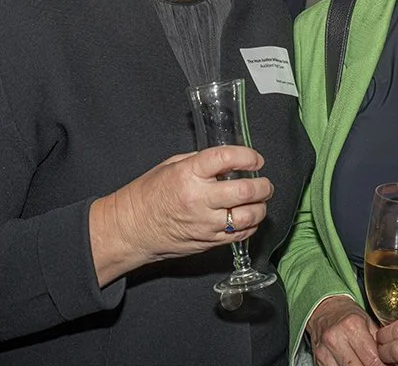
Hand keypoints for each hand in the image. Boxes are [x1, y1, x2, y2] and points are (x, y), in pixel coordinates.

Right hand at [89, 145, 272, 283]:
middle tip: (264, 183)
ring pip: (247, 216)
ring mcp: (205, 223)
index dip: (247, 156)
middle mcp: (199, 199)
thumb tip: (226, 160)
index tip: (255, 159)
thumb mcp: (170, 166)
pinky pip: (239, 235)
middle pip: (244, 191)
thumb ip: (199, 161)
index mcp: (188, 174)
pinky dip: (250, 225)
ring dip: (261, 207)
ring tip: (260, 201)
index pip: (225, 159)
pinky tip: (249, 217)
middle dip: (262, 186)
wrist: (132, 228)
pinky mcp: (208, 241)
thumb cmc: (148, 195)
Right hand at [306, 295, 384, 365]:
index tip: (388, 365)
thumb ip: (379, 341)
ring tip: (365, 364)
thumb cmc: (349, 316)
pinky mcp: (318, 359)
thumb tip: (392, 359)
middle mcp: (336, 338)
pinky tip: (354, 364)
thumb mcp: (368, 322)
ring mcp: (325, 350)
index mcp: (352, 325)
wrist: (324, 310)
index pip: (372, 359)